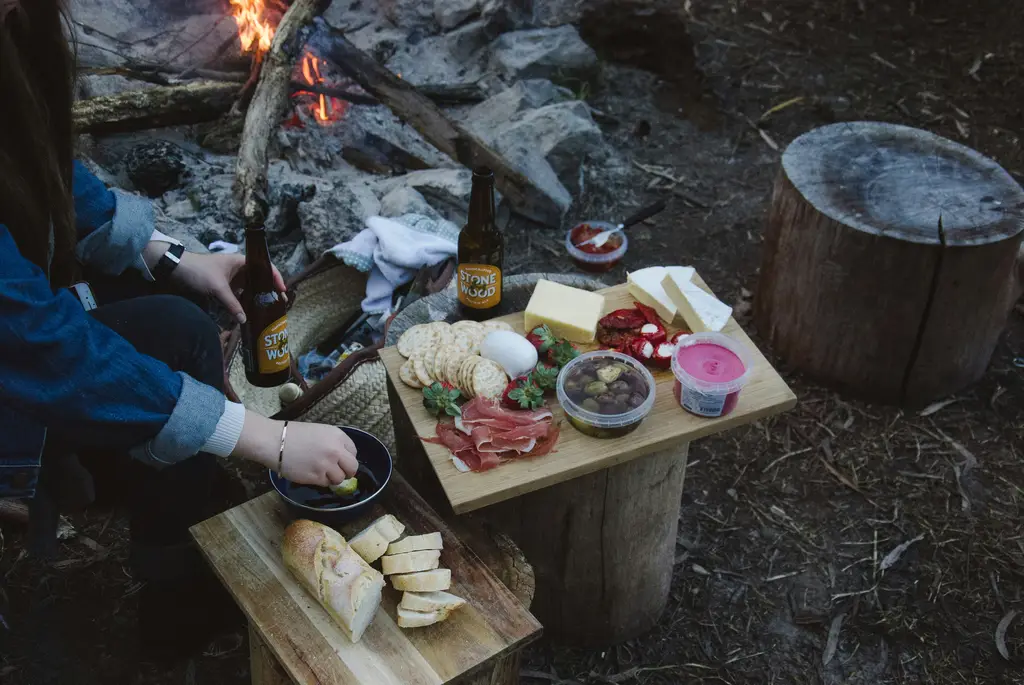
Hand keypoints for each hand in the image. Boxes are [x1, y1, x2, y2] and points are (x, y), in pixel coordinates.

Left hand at [165, 250, 286, 323]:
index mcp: (241, 262)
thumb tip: (245, 320)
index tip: (282, 292)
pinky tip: (249, 312)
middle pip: (260, 279)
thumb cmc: (198, 272)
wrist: (174, 269)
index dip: (276, 278)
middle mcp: (239, 270)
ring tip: (267, 311)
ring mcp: (231, 279)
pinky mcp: (224, 288)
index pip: (266, 267)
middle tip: (278, 305)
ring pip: (250, 289)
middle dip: (270, 291)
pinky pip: (239, 296)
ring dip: (258, 298)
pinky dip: (245, 303)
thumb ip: (232, 304)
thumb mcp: (217, 288)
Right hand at [232, 412, 358, 486]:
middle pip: (352, 468)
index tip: (340, 460)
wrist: (274, 441)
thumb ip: (334, 443)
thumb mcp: (320, 431)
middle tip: (337, 472)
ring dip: (332, 478)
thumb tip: (343, 458)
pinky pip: (326, 483)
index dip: (347, 457)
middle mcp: (336, 450)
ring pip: (340, 479)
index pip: (353, 452)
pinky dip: (320, 481)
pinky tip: (311, 473)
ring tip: (320, 472)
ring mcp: (326, 465)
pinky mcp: (316, 477)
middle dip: (346, 471)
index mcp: (338, 435)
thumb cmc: (294, 434)